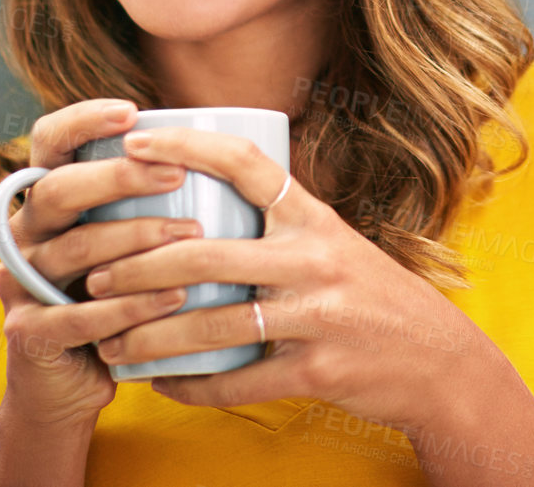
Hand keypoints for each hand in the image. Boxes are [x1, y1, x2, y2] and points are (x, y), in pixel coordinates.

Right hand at [0, 98, 211, 427]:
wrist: (73, 382)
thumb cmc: (121, 294)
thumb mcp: (132, 239)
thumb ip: (155, 198)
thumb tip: (233, 145)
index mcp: (48, 199)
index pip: (49, 141)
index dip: (82, 121)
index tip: (132, 112)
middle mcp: (26, 233)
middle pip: (58, 190)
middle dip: (118, 178)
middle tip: (177, 175)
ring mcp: (20, 283)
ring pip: (73, 250)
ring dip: (135, 240)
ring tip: (191, 237)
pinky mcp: (29, 332)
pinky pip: (79, 315)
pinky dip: (130, 305)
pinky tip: (175, 296)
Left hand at [84, 125, 487, 436]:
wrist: (438, 359)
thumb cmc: (373, 296)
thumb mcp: (335, 242)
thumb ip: (280, 224)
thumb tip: (204, 197)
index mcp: (315, 218)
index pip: (247, 165)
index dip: (187, 147)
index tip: (133, 146)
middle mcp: (315, 259)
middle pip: (206, 252)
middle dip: (137, 266)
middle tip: (95, 276)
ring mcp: (316, 316)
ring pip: (212, 324)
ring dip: (149, 336)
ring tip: (109, 341)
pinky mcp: (315, 370)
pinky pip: (237, 382)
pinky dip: (190, 387)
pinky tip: (160, 385)